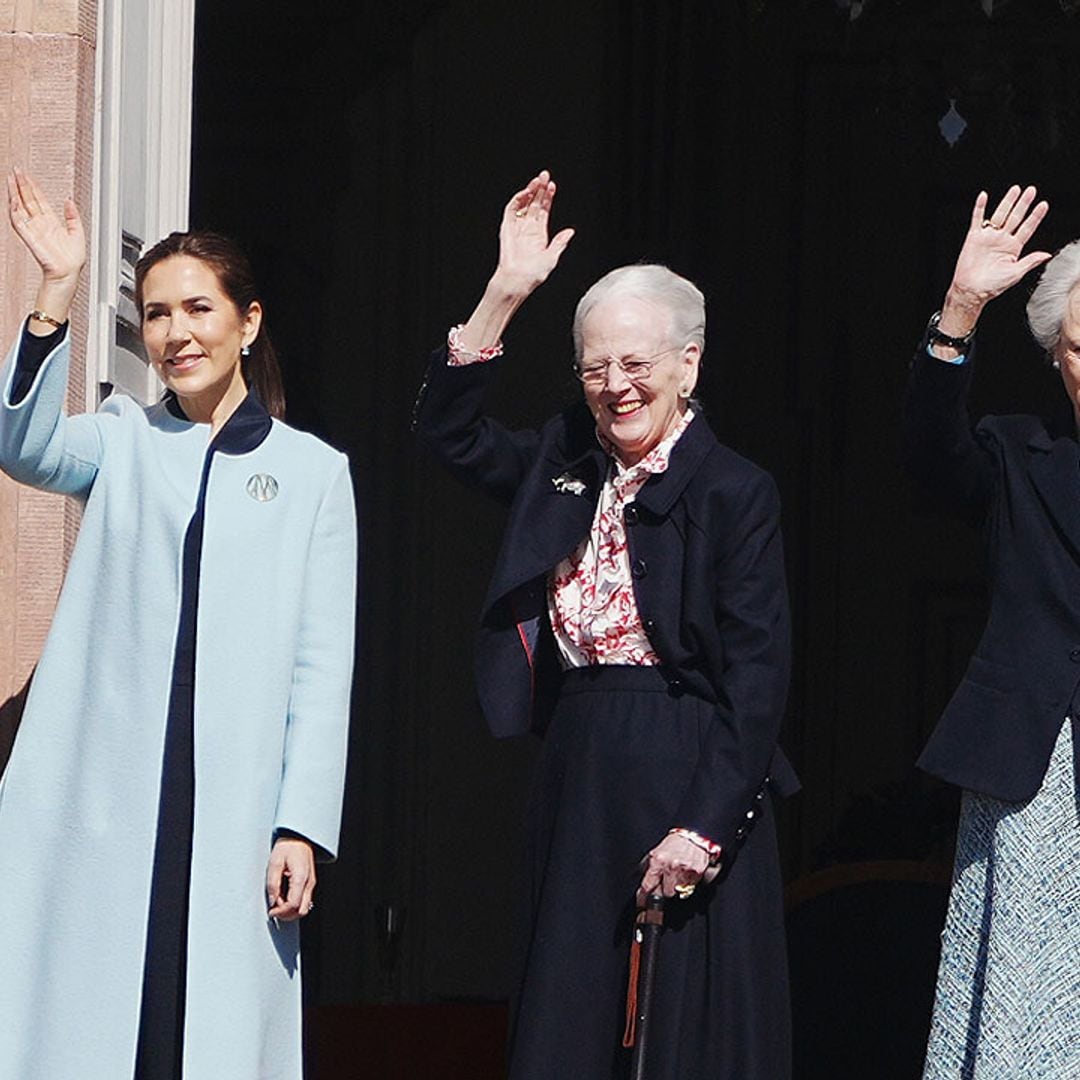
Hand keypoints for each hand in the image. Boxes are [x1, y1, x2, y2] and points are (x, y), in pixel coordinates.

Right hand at [7, 169, 85, 284]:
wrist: (68, 273)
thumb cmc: (72, 260)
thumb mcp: (77, 233)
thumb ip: (73, 216)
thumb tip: (69, 200)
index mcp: (51, 222)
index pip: (39, 199)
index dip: (33, 186)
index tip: (27, 175)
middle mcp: (40, 224)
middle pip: (27, 199)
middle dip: (21, 184)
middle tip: (16, 170)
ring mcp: (33, 229)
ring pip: (20, 207)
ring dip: (15, 193)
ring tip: (11, 179)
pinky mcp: (29, 237)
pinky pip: (18, 221)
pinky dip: (15, 210)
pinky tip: (13, 199)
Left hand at [266, 837, 316, 920]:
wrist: (298, 838)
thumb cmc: (288, 846)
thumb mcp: (275, 862)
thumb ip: (273, 883)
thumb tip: (272, 901)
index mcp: (301, 878)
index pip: (294, 904)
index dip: (281, 912)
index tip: (271, 911)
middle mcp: (309, 883)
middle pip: (302, 910)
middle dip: (287, 915)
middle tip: (274, 910)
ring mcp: (310, 883)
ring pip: (304, 908)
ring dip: (290, 911)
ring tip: (278, 903)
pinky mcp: (309, 883)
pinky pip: (304, 900)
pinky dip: (294, 904)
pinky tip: (284, 899)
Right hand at [490, 169, 574, 298]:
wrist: (517, 280)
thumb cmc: (534, 274)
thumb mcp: (552, 257)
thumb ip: (560, 243)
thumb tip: (571, 231)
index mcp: (539, 234)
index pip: (543, 210)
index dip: (548, 198)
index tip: (553, 186)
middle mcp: (528, 229)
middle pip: (534, 203)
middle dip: (539, 189)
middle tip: (545, 175)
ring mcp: (517, 227)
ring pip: (523, 204)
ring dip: (529, 191)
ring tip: (537, 180)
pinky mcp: (507, 228)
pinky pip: (511, 210)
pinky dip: (517, 200)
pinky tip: (526, 193)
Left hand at [636, 833, 708, 906]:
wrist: (694, 835)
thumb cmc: (675, 843)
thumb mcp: (656, 851)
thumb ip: (650, 867)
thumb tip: (644, 886)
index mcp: (658, 860)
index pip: (648, 885)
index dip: (644, 896)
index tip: (642, 903)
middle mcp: (671, 866)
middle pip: (666, 893)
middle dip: (665, 889)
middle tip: (667, 881)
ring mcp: (685, 871)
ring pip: (678, 892)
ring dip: (677, 886)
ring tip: (678, 875)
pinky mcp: (696, 873)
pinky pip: (690, 887)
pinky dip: (688, 883)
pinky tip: (686, 873)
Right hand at [940, 185, 1049, 335]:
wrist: (971, 290)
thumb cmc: (992, 286)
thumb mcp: (1016, 274)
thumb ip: (1030, 261)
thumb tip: (1046, 254)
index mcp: (1013, 248)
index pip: (1027, 228)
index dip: (1035, 217)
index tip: (1043, 205)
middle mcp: (1001, 240)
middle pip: (1015, 218)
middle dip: (1023, 204)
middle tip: (1031, 191)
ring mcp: (988, 238)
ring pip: (999, 215)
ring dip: (1007, 202)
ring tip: (1016, 190)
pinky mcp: (974, 238)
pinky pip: (977, 219)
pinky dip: (979, 208)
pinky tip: (984, 196)